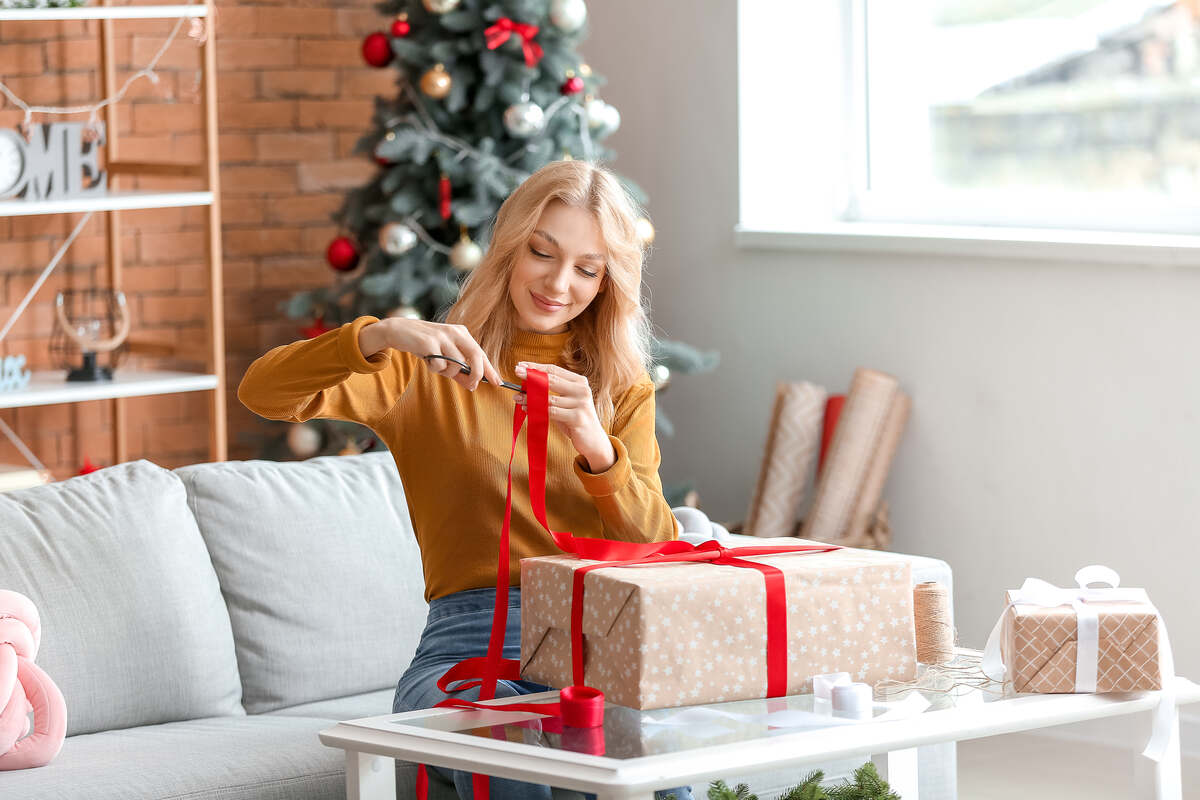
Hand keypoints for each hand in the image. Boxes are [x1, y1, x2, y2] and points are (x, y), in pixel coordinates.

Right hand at [369, 317, 502, 391]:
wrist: (398, 331)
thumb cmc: (423, 345)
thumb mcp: (443, 357)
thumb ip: (458, 371)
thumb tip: (473, 385)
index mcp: (461, 333)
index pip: (480, 352)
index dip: (490, 368)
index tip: (498, 382)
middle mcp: (455, 332)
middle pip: (475, 355)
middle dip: (477, 374)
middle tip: (472, 386)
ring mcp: (443, 336)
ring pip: (456, 364)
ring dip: (447, 372)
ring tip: (435, 364)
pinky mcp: (430, 342)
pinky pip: (439, 365)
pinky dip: (434, 368)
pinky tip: (426, 359)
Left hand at [514, 362, 615, 470]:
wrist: (593, 440)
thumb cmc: (574, 418)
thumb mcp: (565, 401)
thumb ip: (551, 392)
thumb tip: (525, 384)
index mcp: (579, 382)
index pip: (555, 370)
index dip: (536, 367)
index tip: (521, 365)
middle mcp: (582, 390)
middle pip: (552, 380)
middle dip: (531, 376)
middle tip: (516, 371)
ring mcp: (581, 404)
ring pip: (548, 398)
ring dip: (529, 397)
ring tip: (517, 397)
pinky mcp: (577, 418)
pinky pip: (551, 412)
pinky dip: (536, 410)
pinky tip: (526, 409)